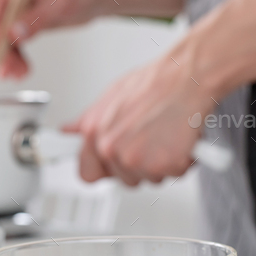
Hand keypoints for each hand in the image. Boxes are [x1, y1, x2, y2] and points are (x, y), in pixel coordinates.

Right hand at [0, 0, 98, 77]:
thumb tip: (14, 34)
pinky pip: (14, 41)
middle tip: (6, 70)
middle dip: (0, 49)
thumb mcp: (62, 4)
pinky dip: (18, 56)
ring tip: (18, 74)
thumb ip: (37, 19)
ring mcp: (17, 6)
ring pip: (4, 36)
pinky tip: (22, 68)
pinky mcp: (23, 19)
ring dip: (9, 57)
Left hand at [64, 48, 215, 184]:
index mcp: (95, 133)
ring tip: (166, 135)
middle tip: (151, 139)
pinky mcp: (164, 165)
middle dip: (139, 164)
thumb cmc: (154, 83)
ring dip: (161, 163)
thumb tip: (69, 130)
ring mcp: (137, 159)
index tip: (112, 167)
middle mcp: (112, 148)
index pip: (87, 174)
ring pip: (149, 179)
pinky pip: (173, 175)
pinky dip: (182, 161)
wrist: (186, 76)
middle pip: (124, 179)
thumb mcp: (111, 96)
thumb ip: (89, 120)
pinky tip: (180, 139)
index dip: (103, 171)